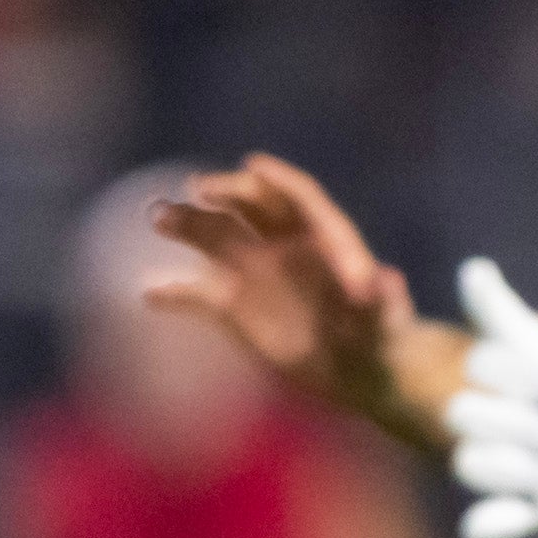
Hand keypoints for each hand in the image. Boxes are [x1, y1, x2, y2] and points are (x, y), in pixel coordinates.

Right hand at [146, 157, 426, 430]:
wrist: (362, 372)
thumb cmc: (383, 340)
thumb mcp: (388, 323)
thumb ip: (385, 301)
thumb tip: (385, 281)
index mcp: (325, 239)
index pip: (300, 198)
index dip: (278, 181)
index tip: (253, 165)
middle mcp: (284, 245)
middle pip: (251, 205)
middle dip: (226, 191)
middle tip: (199, 189)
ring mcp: (255, 272)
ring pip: (216, 237)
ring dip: (188, 224)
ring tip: (158, 216)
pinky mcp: (235, 307)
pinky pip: (199, 294)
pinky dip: (175, 293)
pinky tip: (148, 292)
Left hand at [444, 254, 537, 537]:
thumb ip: (500, 311)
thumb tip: (471, 268)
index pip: (487, 364)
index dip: (485, 365)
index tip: (501, 372)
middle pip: (467, 413)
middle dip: (468, 412)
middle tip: (483, 418)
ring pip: (474, 464)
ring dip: (472, 459)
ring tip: (490, 454)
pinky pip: (506, 523)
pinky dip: (487, 527)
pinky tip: (474, 526)